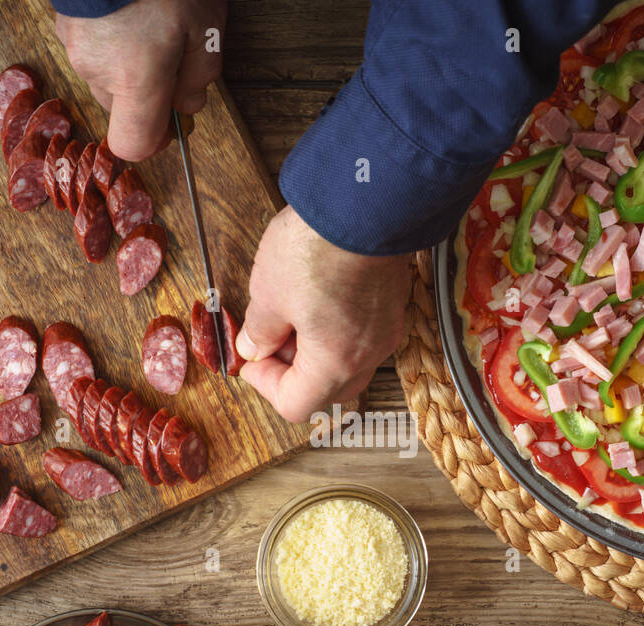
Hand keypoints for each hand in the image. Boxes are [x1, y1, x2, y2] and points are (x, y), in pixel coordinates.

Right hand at [55, 0, 226, 160]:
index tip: (171, 122)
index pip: (133, 145)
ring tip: (150, 24)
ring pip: (107, 78)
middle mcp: (98, 72)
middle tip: (172, 54)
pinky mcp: (64, 26)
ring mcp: (75, 48)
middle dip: (148, 93)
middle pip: (122, 109)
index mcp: (133, 81)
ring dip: (129, 64)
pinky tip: (129, 12)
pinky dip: (112, 42)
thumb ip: (199, 78)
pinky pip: (93, 50)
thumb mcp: (204, 30)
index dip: (155, 141)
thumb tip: (187, 105)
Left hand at [239, 206, 410, 421]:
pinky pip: (362, 335)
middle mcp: (367, 355)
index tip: (251, 358)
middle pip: (327, 390)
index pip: (295, 405)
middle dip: (293, 373)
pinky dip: (337, 331)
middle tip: (271, 340)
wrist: (367, 201)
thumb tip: (254, 347)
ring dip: (316, 351)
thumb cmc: (318, 249)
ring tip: (292, 314)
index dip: (264, 386)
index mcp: (335, 364)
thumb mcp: (269, 293)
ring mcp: (385, 329)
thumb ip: (260, 330)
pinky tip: (318, 297)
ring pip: (347, 362)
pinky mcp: (392, 303)